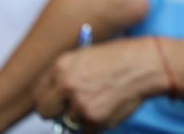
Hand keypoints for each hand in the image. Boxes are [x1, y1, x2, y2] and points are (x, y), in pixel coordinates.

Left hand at [34, 37, 168, 129]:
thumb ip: (67, 75)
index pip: (38, 92)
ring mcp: (79, 104)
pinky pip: (88, 129)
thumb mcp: (86, 57)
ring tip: (102, 99)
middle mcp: (66, 85)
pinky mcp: (94, 119)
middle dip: (56, 112)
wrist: (145, 64)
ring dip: (82, 116)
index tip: (54, 102)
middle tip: (71, 108)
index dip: (47, 98)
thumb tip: (57, 97)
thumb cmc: (121, 57)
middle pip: (44, 111)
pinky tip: (110, 104)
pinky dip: (97, 122)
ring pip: (69, 121)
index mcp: (61, 66)